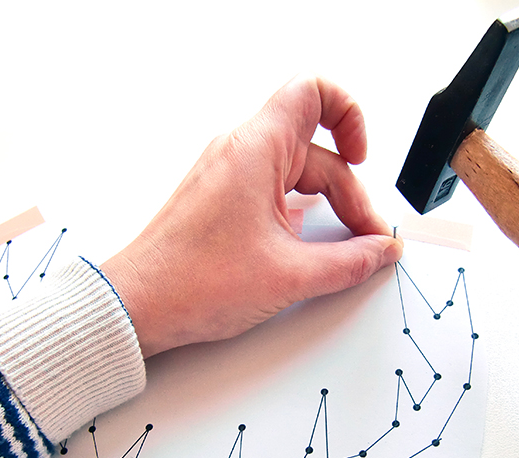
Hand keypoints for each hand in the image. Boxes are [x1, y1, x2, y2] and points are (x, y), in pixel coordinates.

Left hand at [102, 74, 402, 358]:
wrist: (138, 306)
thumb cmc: (192, 282)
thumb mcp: (289, 276)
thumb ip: (349, 262)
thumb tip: (380, 251)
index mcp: (255, 150)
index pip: (313, 92)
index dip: (349, 115)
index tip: (361, 157)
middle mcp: (240, 153)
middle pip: (316, 150)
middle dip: (349, 193)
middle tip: (365, 241)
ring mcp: (229, 176)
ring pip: (297, 174)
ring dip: (327, 208)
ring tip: (343, 250)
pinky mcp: (223, 200)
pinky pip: (274, 192)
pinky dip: (301, 216)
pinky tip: (310, 250)